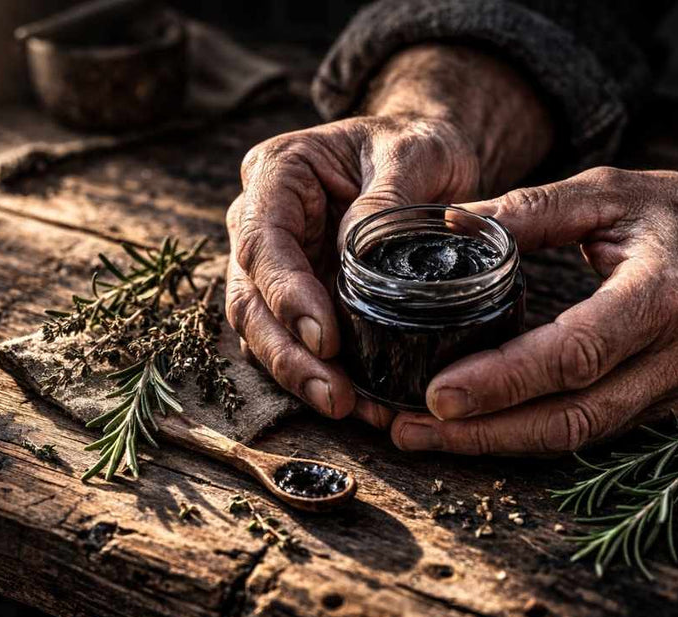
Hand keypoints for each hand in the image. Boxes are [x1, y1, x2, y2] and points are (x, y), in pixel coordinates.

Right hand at [225, 44, 551, 420]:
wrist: (427, 162)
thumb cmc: (416, 146)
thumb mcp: (415, 153)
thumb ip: (387, 196)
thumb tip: (357, 245)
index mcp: (278, 172)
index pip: (264, 240)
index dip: (285, 295)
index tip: (323, 338)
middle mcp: (261, 219)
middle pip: (250, 297)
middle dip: (288, 354)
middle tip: (334, 395)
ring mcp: (276, 263)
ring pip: (262, 329)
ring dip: (300, 374)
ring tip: (348, 408)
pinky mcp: (297, 297)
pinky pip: (293, 342)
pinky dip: (320, 375)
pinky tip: (358, 403)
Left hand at [391, 142, 677, 453]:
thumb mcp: (610, 191)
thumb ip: (533, 208)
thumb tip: (452, 222)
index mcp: (663, 297)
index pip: (573, 354)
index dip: (503, 381)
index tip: (436, 395)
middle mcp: (675, 358)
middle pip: (570, 417)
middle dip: (484, 432)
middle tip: (410, 429)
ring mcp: (677, 393)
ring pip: (578, 438)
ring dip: (499, 443)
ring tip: (428, 435)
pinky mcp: (670, 409)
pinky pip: (592, 433)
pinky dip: (532, 436)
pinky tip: (480, 429)